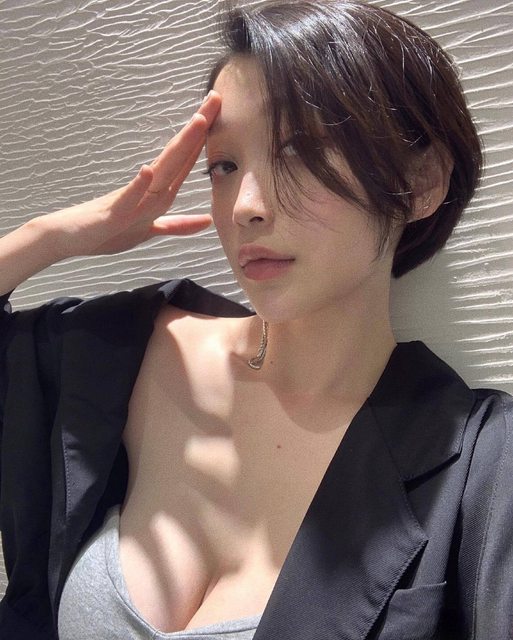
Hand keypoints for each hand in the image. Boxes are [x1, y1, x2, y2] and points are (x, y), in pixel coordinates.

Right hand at [45, 91, 220, 258]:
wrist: (69, 239)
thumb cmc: (108, 231)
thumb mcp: (149, 230)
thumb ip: (177, 225)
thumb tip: (207, 220)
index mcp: (158, 192)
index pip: (184, 160)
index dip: (203, 138)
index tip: (220, 110)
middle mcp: (147, 189)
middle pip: (177, 156)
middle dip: (197, 129)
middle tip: (216, 97)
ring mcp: (130, 198)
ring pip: (160, 171)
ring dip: (179, 147)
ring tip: (197, 122)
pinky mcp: (113, 214)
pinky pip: (128, 199)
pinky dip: (138, 185)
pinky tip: (148, 170)